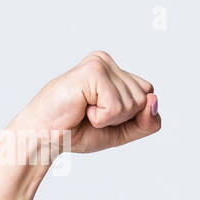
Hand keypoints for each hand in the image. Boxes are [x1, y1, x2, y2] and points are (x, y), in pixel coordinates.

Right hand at [0, 50, 160, 162]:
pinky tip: (82, 108)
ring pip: (133, 103)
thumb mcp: (123, 130)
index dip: (131, 116)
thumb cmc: (78, 131)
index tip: (102, 115)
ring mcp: (100, 63)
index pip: (148, 96)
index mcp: (114, 71)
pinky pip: (117, 105)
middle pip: (144, 98)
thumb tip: (154, 100)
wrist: (44, 137)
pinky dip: (102, 117)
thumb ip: (147, 121)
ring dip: (109, 118)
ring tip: (85, 111)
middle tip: (91, 114)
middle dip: (122, 117)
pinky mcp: (93, 71)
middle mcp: (107, 62)